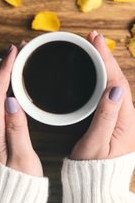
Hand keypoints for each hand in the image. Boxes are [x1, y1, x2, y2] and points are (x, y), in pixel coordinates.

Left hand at [0, 44, 42, 175]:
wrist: (12, 197)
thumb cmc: (18, 182)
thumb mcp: (21, 158)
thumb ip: (16, 129)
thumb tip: (12, 101)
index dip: (5, 71)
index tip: (14, 53)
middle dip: (4, 67)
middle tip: (17, 51)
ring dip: (5, 75)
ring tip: (17, 61)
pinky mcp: (0, 129)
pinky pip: (1, 101)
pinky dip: (7, 87)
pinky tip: (15, 84)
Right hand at [71, 31, 134, 159]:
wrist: (97, 183)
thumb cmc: (93, 167)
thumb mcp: (96, 143)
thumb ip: (106, 116)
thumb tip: (114, 89)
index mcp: (126, 120)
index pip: (116, 81)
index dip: (106, 59)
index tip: (96, 41)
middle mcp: (128, 115)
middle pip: (117, 78)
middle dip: (106, 56)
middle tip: (93, 37)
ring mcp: (122, 115)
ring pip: (114, 82)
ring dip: (105, 63)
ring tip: (94, 47)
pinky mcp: (114, 117)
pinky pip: (110, 90)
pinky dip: (103, 75)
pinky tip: (97, 68)